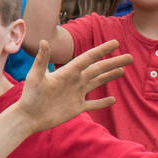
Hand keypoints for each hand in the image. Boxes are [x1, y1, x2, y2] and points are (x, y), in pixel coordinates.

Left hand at [15, 40, 131, 133]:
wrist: (28, 117)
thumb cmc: (29, 96)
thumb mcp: (35, 76)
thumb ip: (41, 60)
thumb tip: (43, 40)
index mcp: (67, 72)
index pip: (88, 58)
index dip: (102, 50)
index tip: (115, 43)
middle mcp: (74, 81)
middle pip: (98, 69)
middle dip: (114, 63)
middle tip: (130, 57)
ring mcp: (76, 94)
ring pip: (97, 83)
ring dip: (110, 77)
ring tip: (122, 71)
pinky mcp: (76, 108)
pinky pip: (93, 104)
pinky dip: (103, 102)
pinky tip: (113, 100)